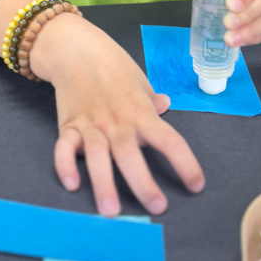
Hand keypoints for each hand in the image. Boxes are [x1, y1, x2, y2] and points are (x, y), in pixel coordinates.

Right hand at [29, 13, 204, 216]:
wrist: (76, 49)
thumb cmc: (113, 67)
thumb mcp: (139, 81)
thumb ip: (151, 100)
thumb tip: (167, 105)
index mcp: (141, 112)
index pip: (168, 140)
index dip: (185, 163)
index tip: (196, 185)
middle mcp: (117, 121)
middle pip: (130, 154)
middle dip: (143, 183)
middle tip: (156, 208)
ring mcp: (91, 124)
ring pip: (97, 156)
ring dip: (104, 183)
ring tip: (110, 211)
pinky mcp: (68, 125)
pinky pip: (64, 148)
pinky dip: (66, 165)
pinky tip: (72, 184)